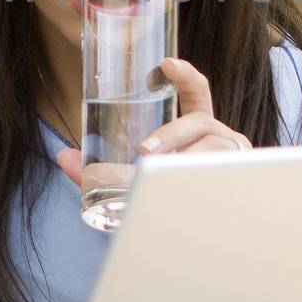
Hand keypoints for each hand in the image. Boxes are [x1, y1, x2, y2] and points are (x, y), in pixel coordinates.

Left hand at [57, 58, 250, 184]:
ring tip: (159, 172)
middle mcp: (218, 138)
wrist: (189, 239)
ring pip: (212, 150)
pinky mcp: (238, 184)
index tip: (166, 63)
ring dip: (184, 159)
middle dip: (172, 134)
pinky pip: (224, 178)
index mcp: (197, 129)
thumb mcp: (129, 181)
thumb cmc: (163, 200)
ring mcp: (231, 160)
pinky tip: (189, 192)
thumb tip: (63, 156)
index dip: (185, 75)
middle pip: (201, 121)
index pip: (197, 93)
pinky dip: (203, 183)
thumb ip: (96, 171)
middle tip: (144, 150)